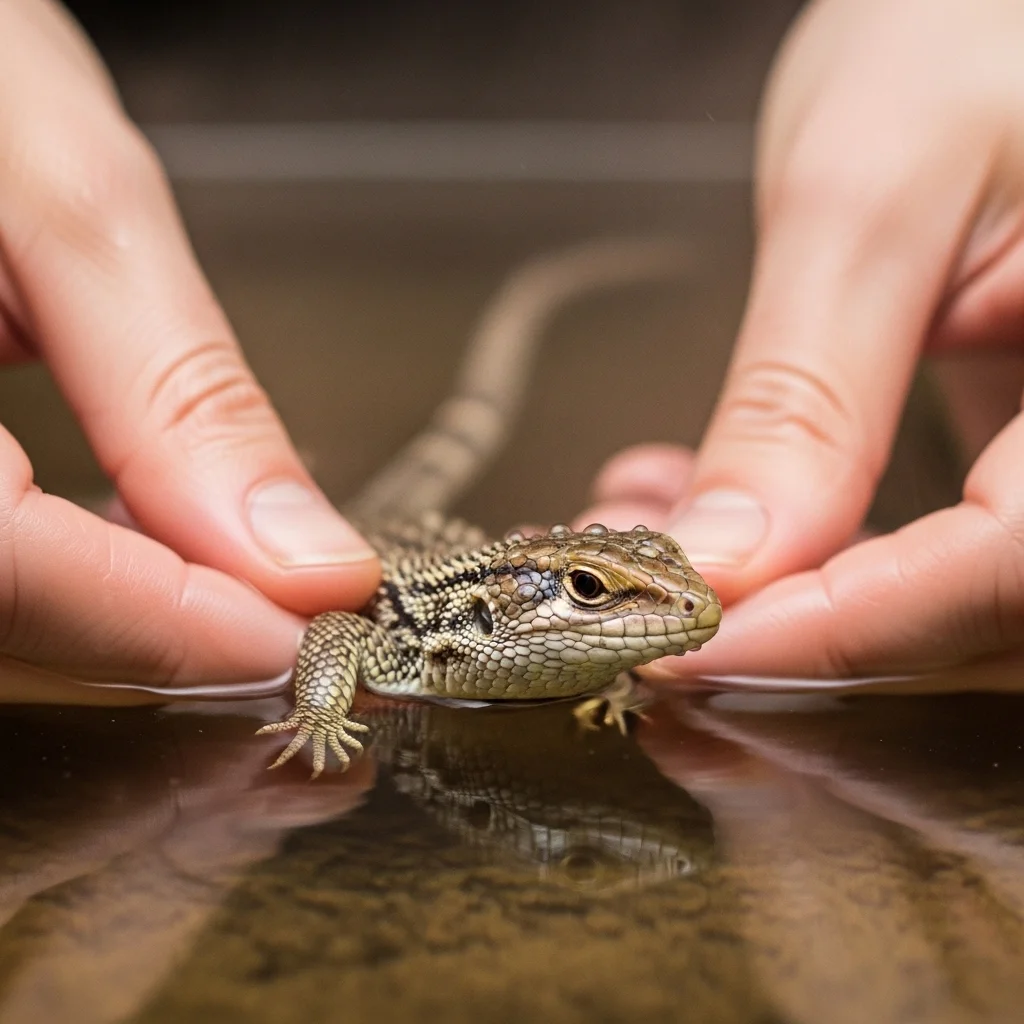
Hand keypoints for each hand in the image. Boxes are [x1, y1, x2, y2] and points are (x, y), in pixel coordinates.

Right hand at [0, 0, 378, 703]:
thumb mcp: (64, 198)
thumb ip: (177, 390)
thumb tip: (296, 552)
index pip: (9, 571)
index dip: (172, 626)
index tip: (307, 630)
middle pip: (7, 616)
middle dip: (164, 637)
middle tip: (296, 626)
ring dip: (127, 621)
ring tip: (246, 601)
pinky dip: (77, 575)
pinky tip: (150, 552)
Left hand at [582, 0, 1023, 679]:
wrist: (984, 4)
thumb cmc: (968, 22)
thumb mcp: (868, 197)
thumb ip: (805, 396)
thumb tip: (727, 564)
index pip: (1014, 561)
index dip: (851, 629)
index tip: (697, 642)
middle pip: (983, 606)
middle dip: (801, 631)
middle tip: (653, 608)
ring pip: (947, 595)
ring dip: (781, 597)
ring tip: (649, 540)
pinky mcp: (1021, 444)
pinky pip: (928, 544)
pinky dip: (802, 548)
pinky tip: (700, 507)